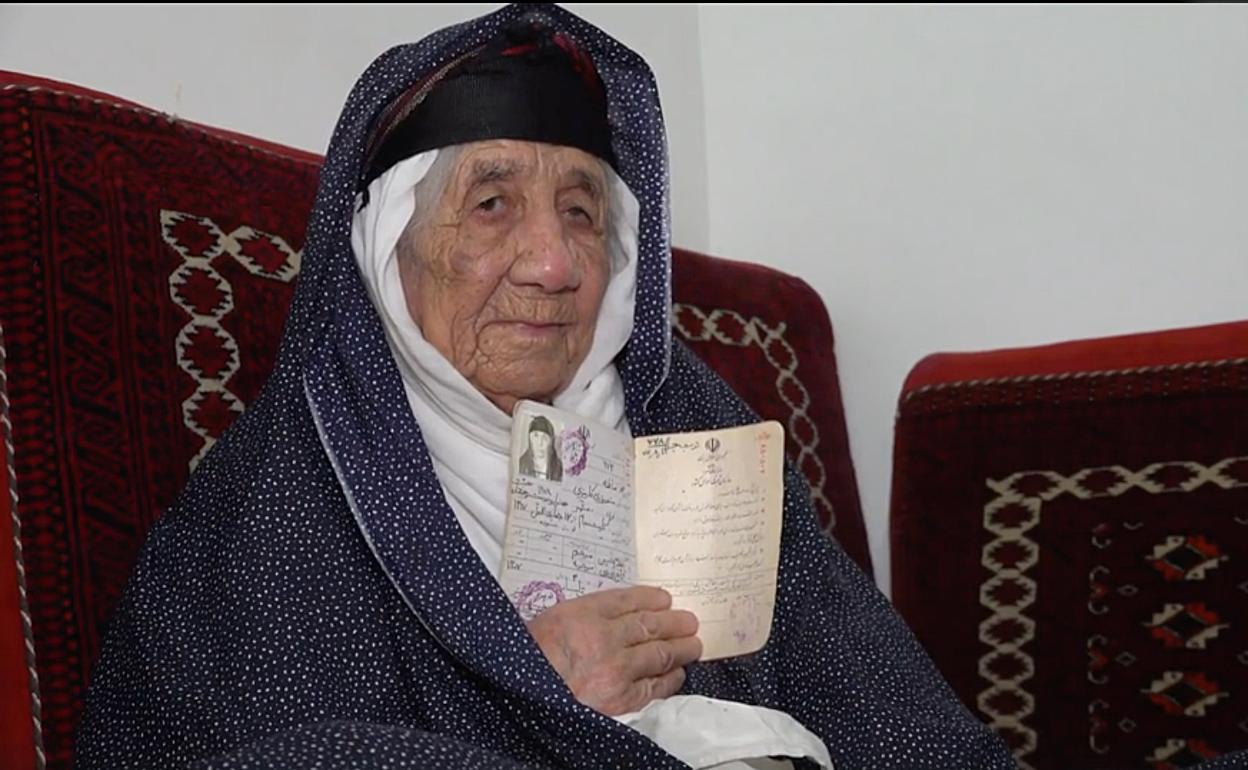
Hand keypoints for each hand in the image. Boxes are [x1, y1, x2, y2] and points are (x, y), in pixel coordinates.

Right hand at [525, 586, 701, 715]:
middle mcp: (604, 636)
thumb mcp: (546, 625)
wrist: (518, 697)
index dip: (650, 598)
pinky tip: (677, 673)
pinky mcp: (620, 698)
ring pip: (659, 652)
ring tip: (694, 644)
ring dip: (680, 647)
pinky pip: (654, 686)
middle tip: (690, 621)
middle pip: (650, 624)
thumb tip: (610, 619)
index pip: (626, 600)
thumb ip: (577, 619)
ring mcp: (615, 668)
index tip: (665, 599)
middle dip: (674, 622)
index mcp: (581, 613)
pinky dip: (669, 678)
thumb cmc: (526, 659)